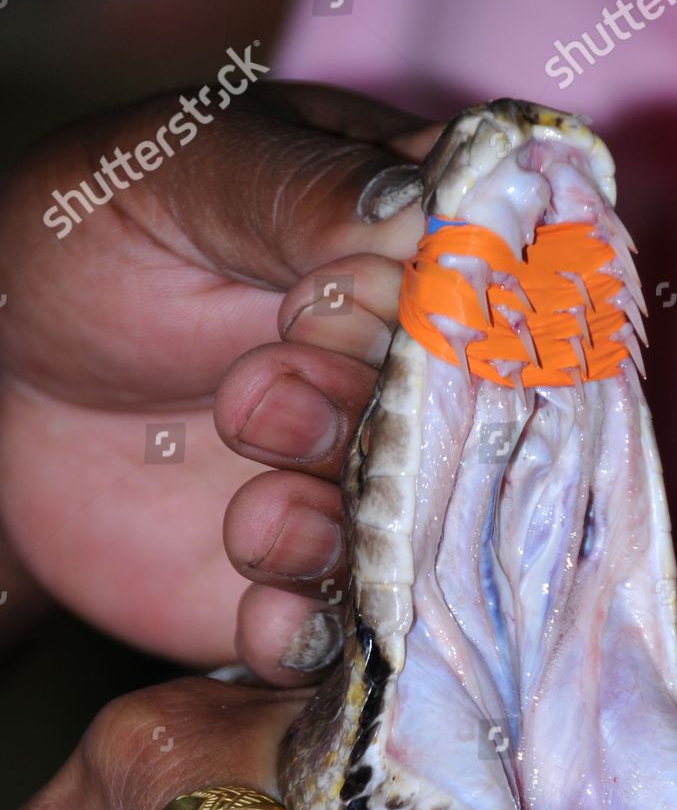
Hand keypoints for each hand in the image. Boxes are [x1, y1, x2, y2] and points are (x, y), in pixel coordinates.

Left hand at [0, 81, 434, 667]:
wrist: (6, 383)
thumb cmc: (89, 246)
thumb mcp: (183, 177)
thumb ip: (301, 193)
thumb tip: (424, 210)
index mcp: (411, 255)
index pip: (495, 296)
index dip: (437, 321)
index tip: (321, 306)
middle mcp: (415, 386)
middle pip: (469, 434)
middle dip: (367, 431)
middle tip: (253, 395)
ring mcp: (374, 492)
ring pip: (414, 543)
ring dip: (337, 537)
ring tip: (251, 516)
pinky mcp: (320, 584)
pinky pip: (344, 631)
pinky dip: (311, 632)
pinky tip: (261, 610)